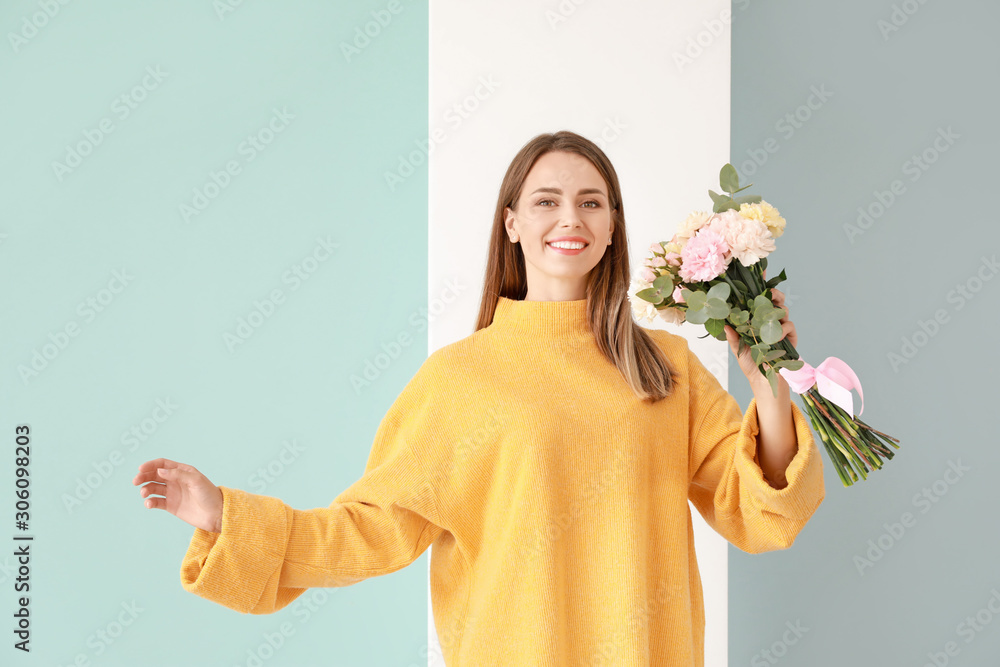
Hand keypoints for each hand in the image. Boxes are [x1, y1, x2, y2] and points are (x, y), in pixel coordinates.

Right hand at [133, 458, 223, 532]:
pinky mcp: (171, 506)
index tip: (140, 469)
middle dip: (143, 476)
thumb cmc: (209, 494)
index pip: (163, 464)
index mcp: (183, 471)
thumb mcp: (196, 480)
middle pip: (155, 475)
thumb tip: (160, 470)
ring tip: (144, 494)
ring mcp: (173, 493)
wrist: (216, 514)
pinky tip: (149, 503)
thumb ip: (178, 474)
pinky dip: (149, 502)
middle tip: (135, 481)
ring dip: (145, 489)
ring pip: (153, 488)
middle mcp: (176, 481)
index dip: (151, 465)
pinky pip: (156, 502)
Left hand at [723, 269, 796, 386]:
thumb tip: (724, 325)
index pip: (759, 298)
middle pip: (775, 299)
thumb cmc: (750, 363)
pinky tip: (774, 336)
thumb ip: (733, 337)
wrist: (763, 380)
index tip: (761, 271)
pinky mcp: (790, 337)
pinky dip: (782, 328)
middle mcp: (769, 320)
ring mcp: (780, 327)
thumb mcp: (737, 349)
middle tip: (769, 293)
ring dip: (776, 309)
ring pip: (782, 309)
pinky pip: (789, 325)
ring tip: (770, 314)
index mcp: (756, 318)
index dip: (761, 284)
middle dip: (773, 293)